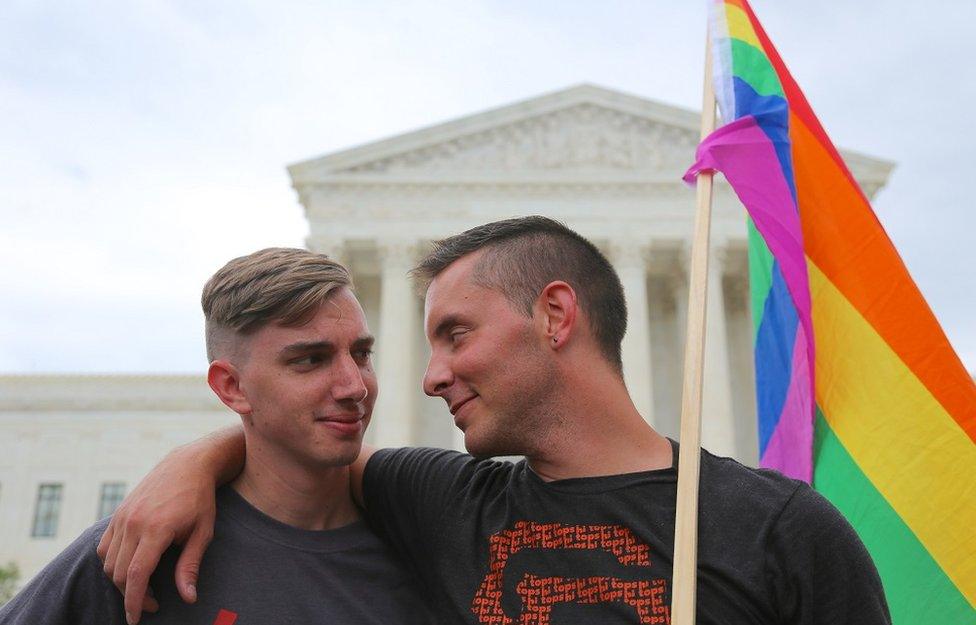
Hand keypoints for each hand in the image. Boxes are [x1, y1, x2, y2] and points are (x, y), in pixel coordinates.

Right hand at [97, 443, 218, 623]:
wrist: (187, 465)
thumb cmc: (200, 499)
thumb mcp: (203, 532)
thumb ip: (190, 566)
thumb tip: (188, 598)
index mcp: (156, 528)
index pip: (135, 575)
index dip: (134, 602)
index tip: (137, 619)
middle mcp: (133, 522)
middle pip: (118, 573)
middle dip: (131, 595)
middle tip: (152, 604)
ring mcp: (122, 517)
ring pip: (108, 562)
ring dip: (121, 581)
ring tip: (144, 587)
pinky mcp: (118, 513)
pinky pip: (105, 547)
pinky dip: (112, 563)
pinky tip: (131, 567)